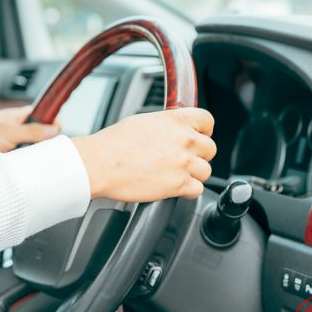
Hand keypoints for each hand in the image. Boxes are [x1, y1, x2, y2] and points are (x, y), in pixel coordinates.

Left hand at [0, 106, 58, 160]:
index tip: (56, 133)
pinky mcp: (5, 152)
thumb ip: (33, 131)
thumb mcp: (9, 133)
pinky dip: (21, 161)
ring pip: (31, 146)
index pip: (43, 114)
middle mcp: (15, 126)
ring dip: (30, 153)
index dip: (52, 122)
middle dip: (43, 142)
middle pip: (40, 132)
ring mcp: (10, 140)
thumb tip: (54, 130)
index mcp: (17, 115)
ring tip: (25, 158)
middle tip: (42, 150)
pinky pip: (21, 156)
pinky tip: (19, 165)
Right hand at [73, 108, 216, 200]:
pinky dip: (188, 191)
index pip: (207, 121)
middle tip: (184, 159)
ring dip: (193, 174)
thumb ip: (166, 125)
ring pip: (206, 171)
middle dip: (199, 155)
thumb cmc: (114, 143)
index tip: (200, 136)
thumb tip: (173, 130)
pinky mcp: (179, 185)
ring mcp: (183, 163)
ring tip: (176, 175)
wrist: (101, 163)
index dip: (205, 130)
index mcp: (176, 120)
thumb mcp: (144, 121)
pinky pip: (197, 190)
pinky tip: (174, 187)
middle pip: (210, 149)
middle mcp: (184, 140)